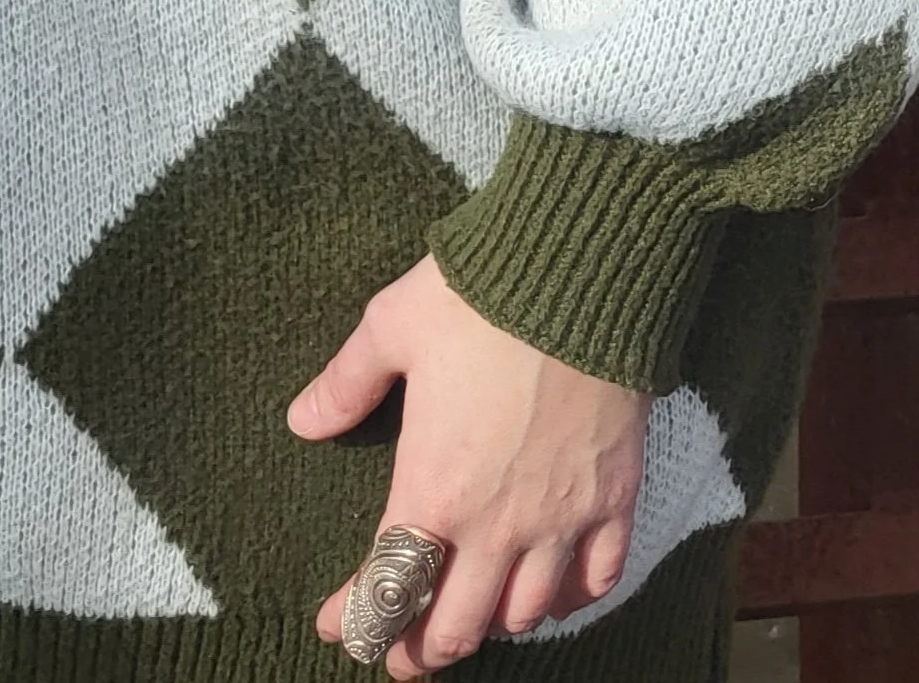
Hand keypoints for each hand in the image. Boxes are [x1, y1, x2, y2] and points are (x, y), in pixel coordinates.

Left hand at [288, 255, 649, 672]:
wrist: (580, 273)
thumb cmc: (478, 295)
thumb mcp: (391, 326)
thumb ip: (346, 382)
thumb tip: (303, 420)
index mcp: (434, 488)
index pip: (387, 584)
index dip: (357, 618)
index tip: (335, 627)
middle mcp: (498, 524)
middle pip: (457, 626)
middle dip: (419, 651)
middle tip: (399, 652)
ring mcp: (561, 518)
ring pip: (523, 614)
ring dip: (489, 625)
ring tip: (468, 619)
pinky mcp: (615, 498)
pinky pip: (597, 580)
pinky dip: (568, 601)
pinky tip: (551, 596)